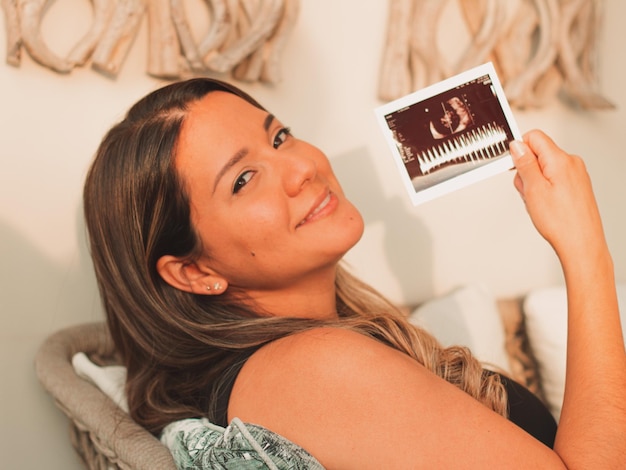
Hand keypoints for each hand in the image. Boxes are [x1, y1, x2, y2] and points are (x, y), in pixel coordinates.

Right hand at [510, 130, 606, 259]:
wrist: (581, 244)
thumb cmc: (561, 222)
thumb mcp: (533, 190)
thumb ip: (524, 163)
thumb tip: (517, 146)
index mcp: (560, 160)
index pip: (534, 137)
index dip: (519, 150)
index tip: (513, 167)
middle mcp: (571, 163)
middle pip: (538, 153)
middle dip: (525, 170)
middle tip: (527, 192)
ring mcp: (576, 174)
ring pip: (544, 168)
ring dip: (534, 182)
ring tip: (537, 202)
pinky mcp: (577, 185)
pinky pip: (554, 179)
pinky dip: (544, 189)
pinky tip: (545, 205)